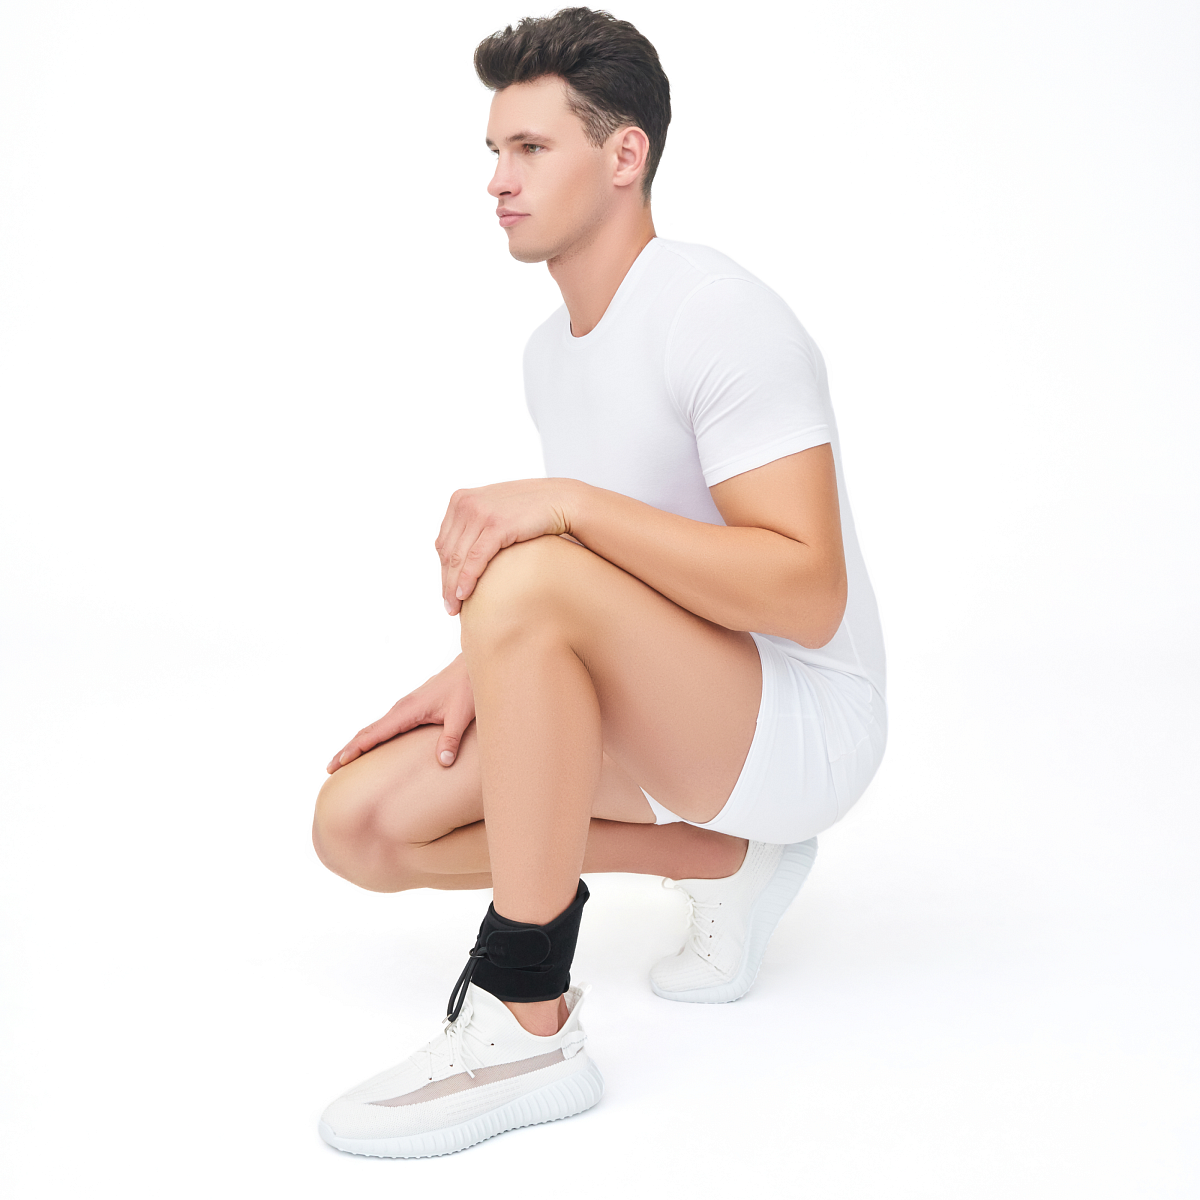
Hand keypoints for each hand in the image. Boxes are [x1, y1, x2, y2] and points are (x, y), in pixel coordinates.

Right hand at [326, 655, 475, 772]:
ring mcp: (405, 708)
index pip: (375, 733)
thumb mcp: (461, 716)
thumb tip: (443, 763)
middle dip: (348, 749)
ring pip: (375, 728)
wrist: (472, 666)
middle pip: (368, 731)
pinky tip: (371, 747)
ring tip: (344, 761)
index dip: (356, 749)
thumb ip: (451, 739)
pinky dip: (372, 737)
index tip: (339, 762)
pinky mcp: (412, 709)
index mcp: (408, 710)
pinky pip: (385, 726)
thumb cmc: (467, 688)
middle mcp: (401, 709)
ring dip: (358, 744)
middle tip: (330, 768)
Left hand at [436, 478, 574, 616]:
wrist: (561, 500)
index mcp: (460, 499)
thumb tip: (461, 553)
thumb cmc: (531, 510)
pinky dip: (467, 579)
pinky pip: (475, 558)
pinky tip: (464, 595)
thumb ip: (475, 525)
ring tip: (454, 608)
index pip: (443, 542)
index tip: (448, 590)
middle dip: (445, 582)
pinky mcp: (497, 525)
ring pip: (457, 558)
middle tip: (448, 606)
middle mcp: (465, 503)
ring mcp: (480, 512)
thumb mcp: (495, 510)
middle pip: (447, 552)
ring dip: (452, 586)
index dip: (443, 570)